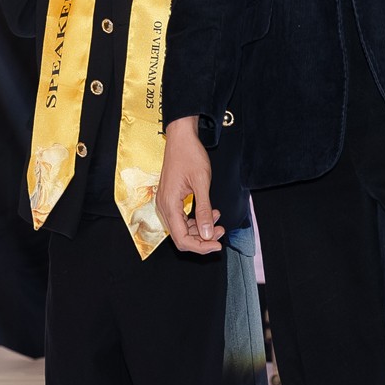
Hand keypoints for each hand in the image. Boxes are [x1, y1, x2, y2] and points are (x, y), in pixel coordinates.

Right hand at [156, 117, 223, 253]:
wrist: (181, 137)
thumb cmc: (190, 154)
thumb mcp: (201, 183)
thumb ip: (204, 210)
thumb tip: (209, 234)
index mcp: (169, 204)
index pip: (181, 238)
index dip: (200, 246)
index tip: (217, 245)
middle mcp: (164, 206)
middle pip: (180, 237)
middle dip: (202, 239)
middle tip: (220, 232)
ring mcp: (166, 202)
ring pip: (181, 228)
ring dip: (200, 229)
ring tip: (218, 221)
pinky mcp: (170, 198)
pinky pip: (181, 217)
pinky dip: (195, 219)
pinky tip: (210, 212)